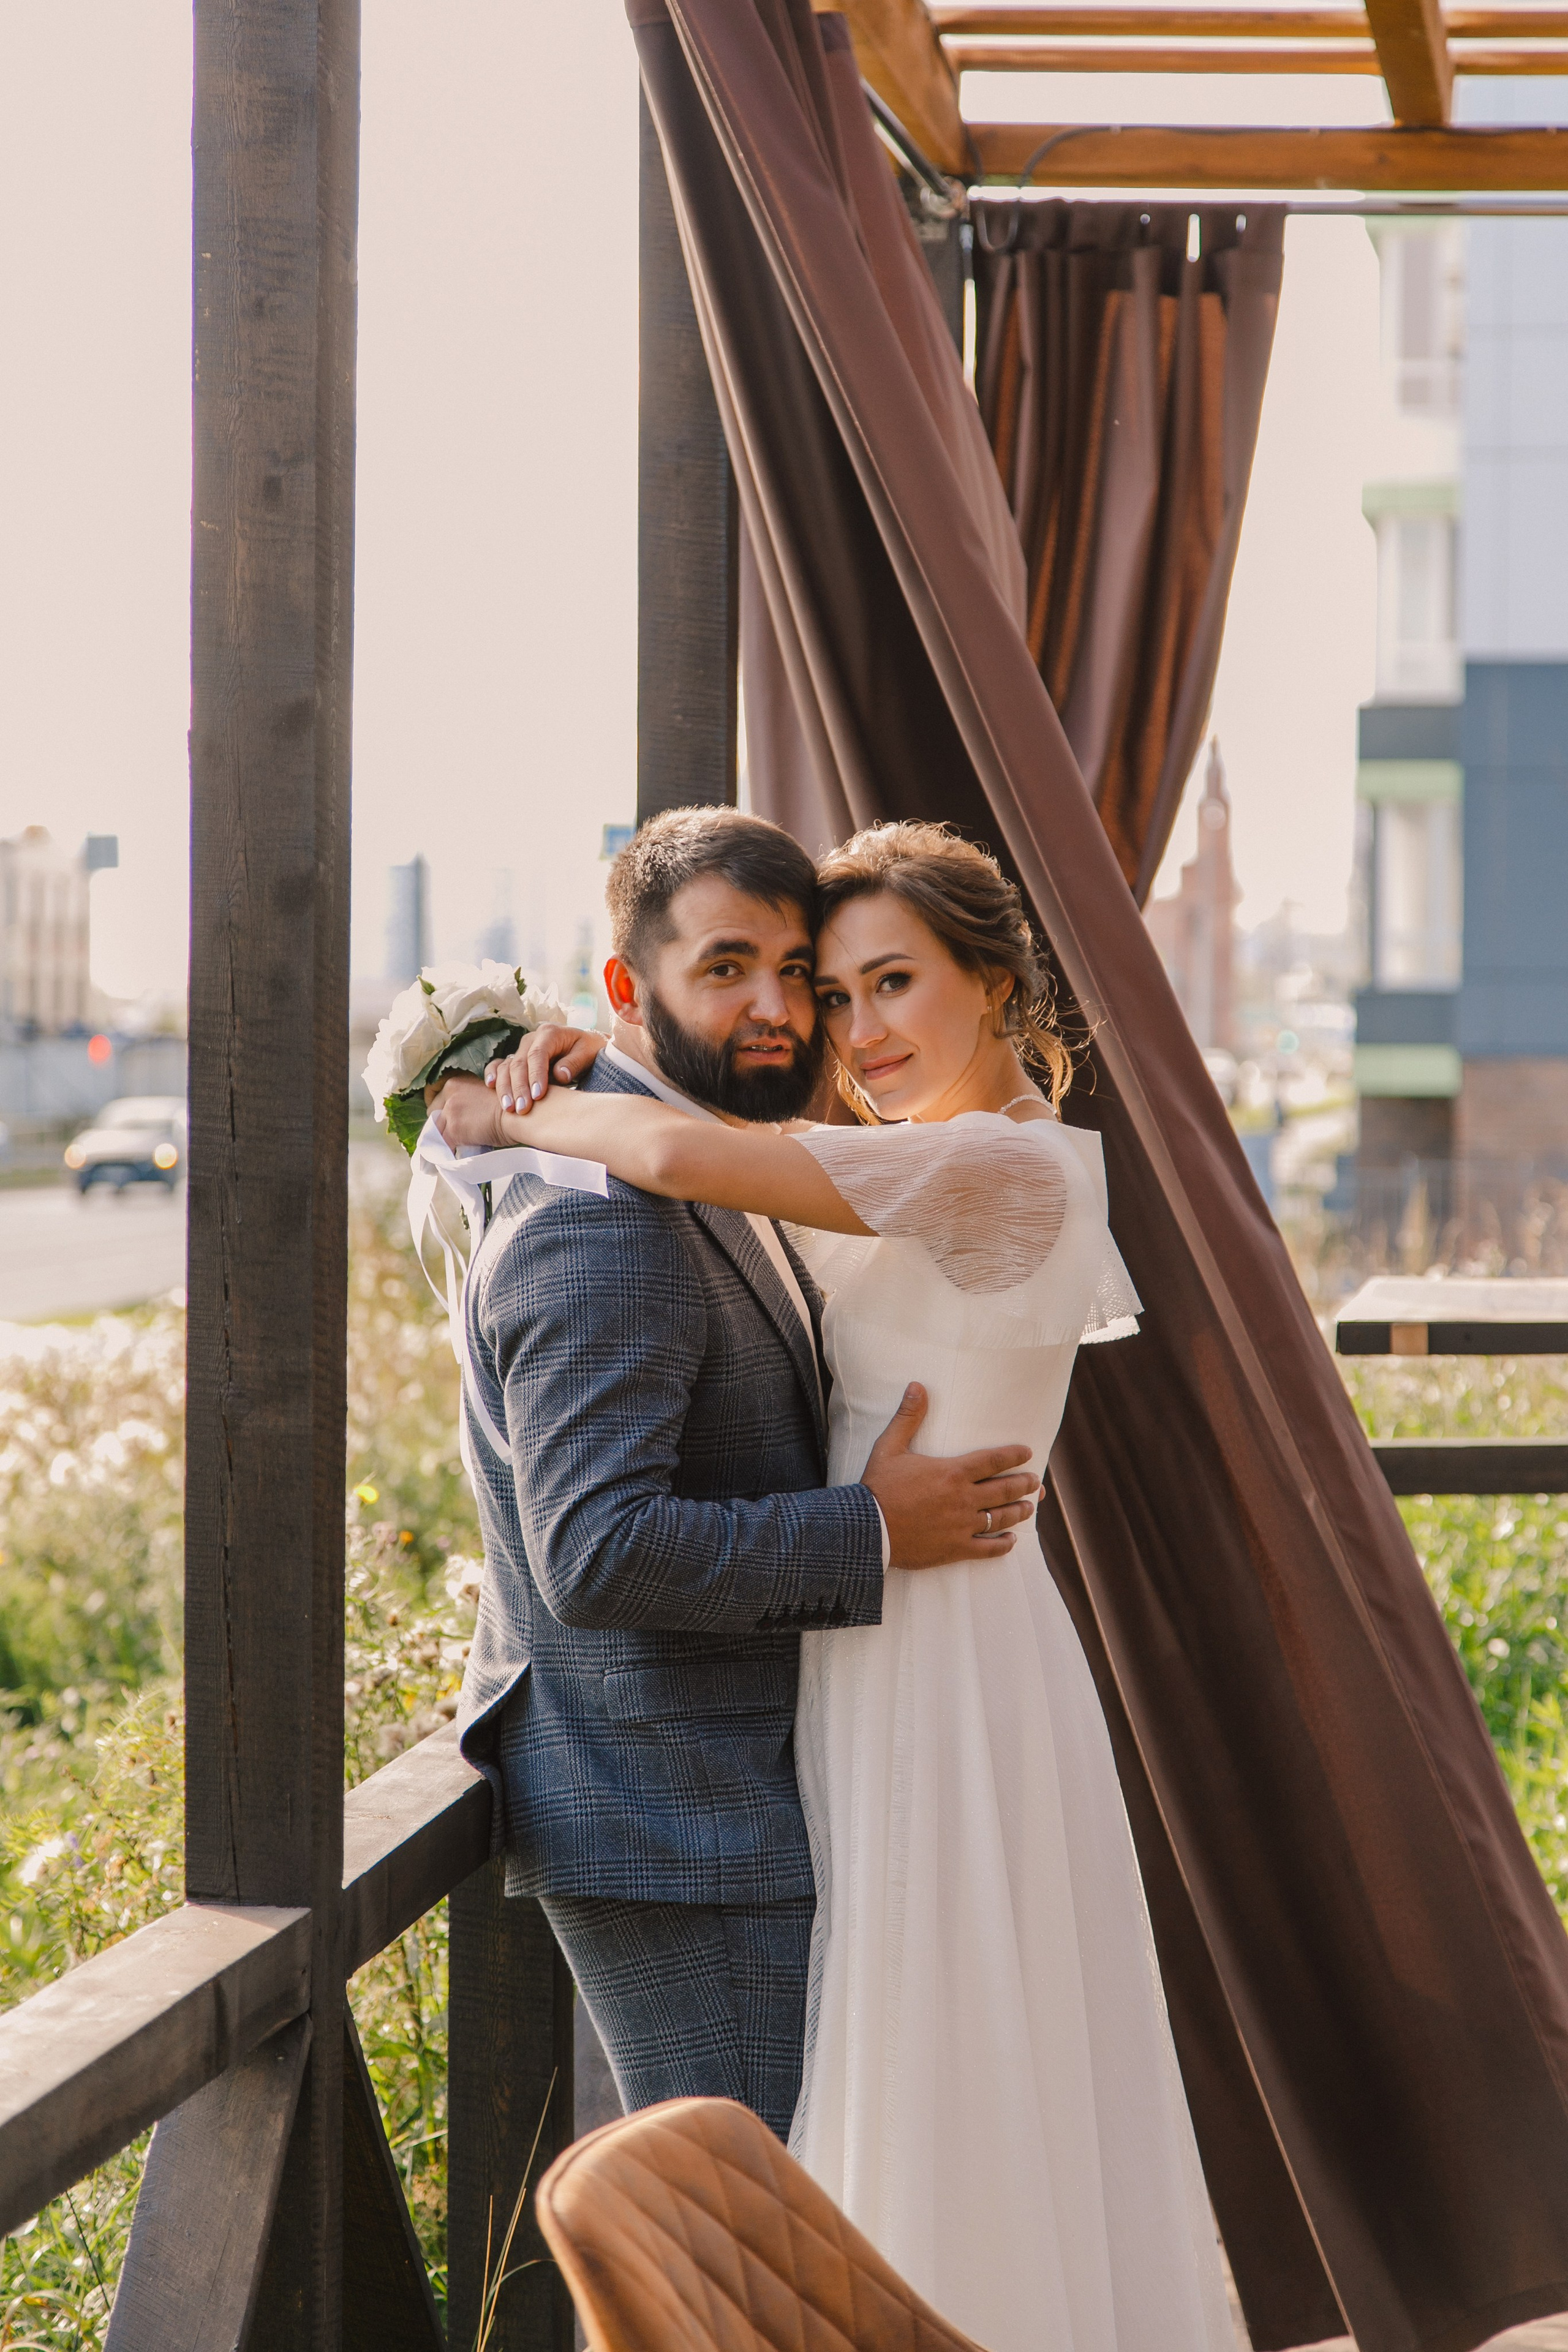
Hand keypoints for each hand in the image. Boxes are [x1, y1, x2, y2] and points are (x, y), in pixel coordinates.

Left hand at [427, 1074, 507, 1150]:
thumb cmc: (509, 1107)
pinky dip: (449, 1149)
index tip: (447, 1120)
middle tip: (455, 1132)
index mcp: (455, 1082)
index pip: (437, 1100)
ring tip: (457, 1144)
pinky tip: (457, 1152)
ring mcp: (451, 1111)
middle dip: (442, 1124)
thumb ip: (466, 1100)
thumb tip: (460, 1117)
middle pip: (433, 1114)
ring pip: (437, 1130)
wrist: (519, 1116)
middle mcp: (449, 1093)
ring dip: (446, 1137)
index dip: (442, 1112)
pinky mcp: (454, 1129)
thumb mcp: (481, 1094)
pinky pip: (444, 1144)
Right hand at [486, 1024, 603, 1113]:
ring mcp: (522, 1048)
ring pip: (507, 1066)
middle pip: (520, 1063)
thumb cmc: (588, 1050)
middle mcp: (532, 1039)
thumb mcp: (588, 1053)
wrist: (585, 1047)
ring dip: (506, 1087)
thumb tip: (560, 1075)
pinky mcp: (517, 1058)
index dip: (536, 1075)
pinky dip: (493, 1074)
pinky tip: (491, 1087)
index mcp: (550, 1033)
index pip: (538, 1054)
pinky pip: (499, 1064)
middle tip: (522, 1109)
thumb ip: (574, 1063)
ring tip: (509, 1108)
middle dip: (519, 1087)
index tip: (538, 1096)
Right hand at [860, 1384, 1037, 1569]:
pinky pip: (987, 1549)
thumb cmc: (878, 1487)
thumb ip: (908, 1417)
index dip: (1013, 1455)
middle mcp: (963, 1498)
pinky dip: (1003, 1545)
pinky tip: (1011, 1541)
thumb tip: (918, 1386)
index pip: (993, 1460)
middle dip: (1024, 1484)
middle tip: (1035, 1482)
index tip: (1027, 1453)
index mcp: (952, 1472)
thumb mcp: (890, 1447)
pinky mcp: (955, 1548)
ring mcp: (962, 1525)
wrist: (867, 1529)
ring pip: (1001, 1518)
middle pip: (1004, 1489)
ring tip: (1029, 1507)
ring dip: (1019, 1511)